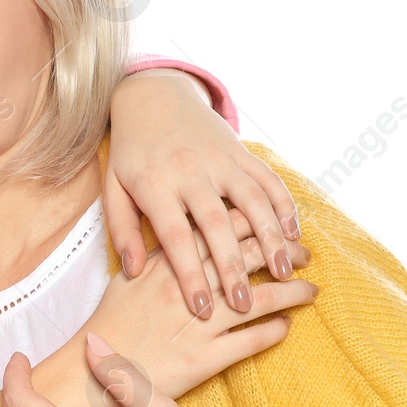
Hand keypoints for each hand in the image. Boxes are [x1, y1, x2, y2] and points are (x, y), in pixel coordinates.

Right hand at [74, 233, 315, 406]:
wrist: (93, 372)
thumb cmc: (110, 324)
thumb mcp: (127, 279)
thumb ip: (157, 254)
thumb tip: (184, 235)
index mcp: (168, 262)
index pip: (221, 230)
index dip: (256, 224)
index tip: (276, 225)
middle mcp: (186, 287)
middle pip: (247, 259)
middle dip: (283, 253)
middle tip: (304, 253)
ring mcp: (197, 325)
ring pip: (260, 299)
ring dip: (292, 292)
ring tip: (311, 289)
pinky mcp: (203, 359)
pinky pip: (250, 342)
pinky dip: (274, 333)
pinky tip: (287, 327)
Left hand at [108, 68, 300, 316]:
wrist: (153, 96)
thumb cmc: (131, 153)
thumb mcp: (113, 188)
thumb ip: (121, 230)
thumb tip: (133, 272)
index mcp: (154, 185)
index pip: (175, 237)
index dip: (189, 275)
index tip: (200, 310)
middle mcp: (189, 170)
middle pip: (217, 224)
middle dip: (233, 266)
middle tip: (244, 303)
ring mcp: (219, 159)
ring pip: (252, 200)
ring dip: (271, 237)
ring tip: (283, 272)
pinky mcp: (241, 151)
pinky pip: (268, 179)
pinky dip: (285, 206)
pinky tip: (293, 235)